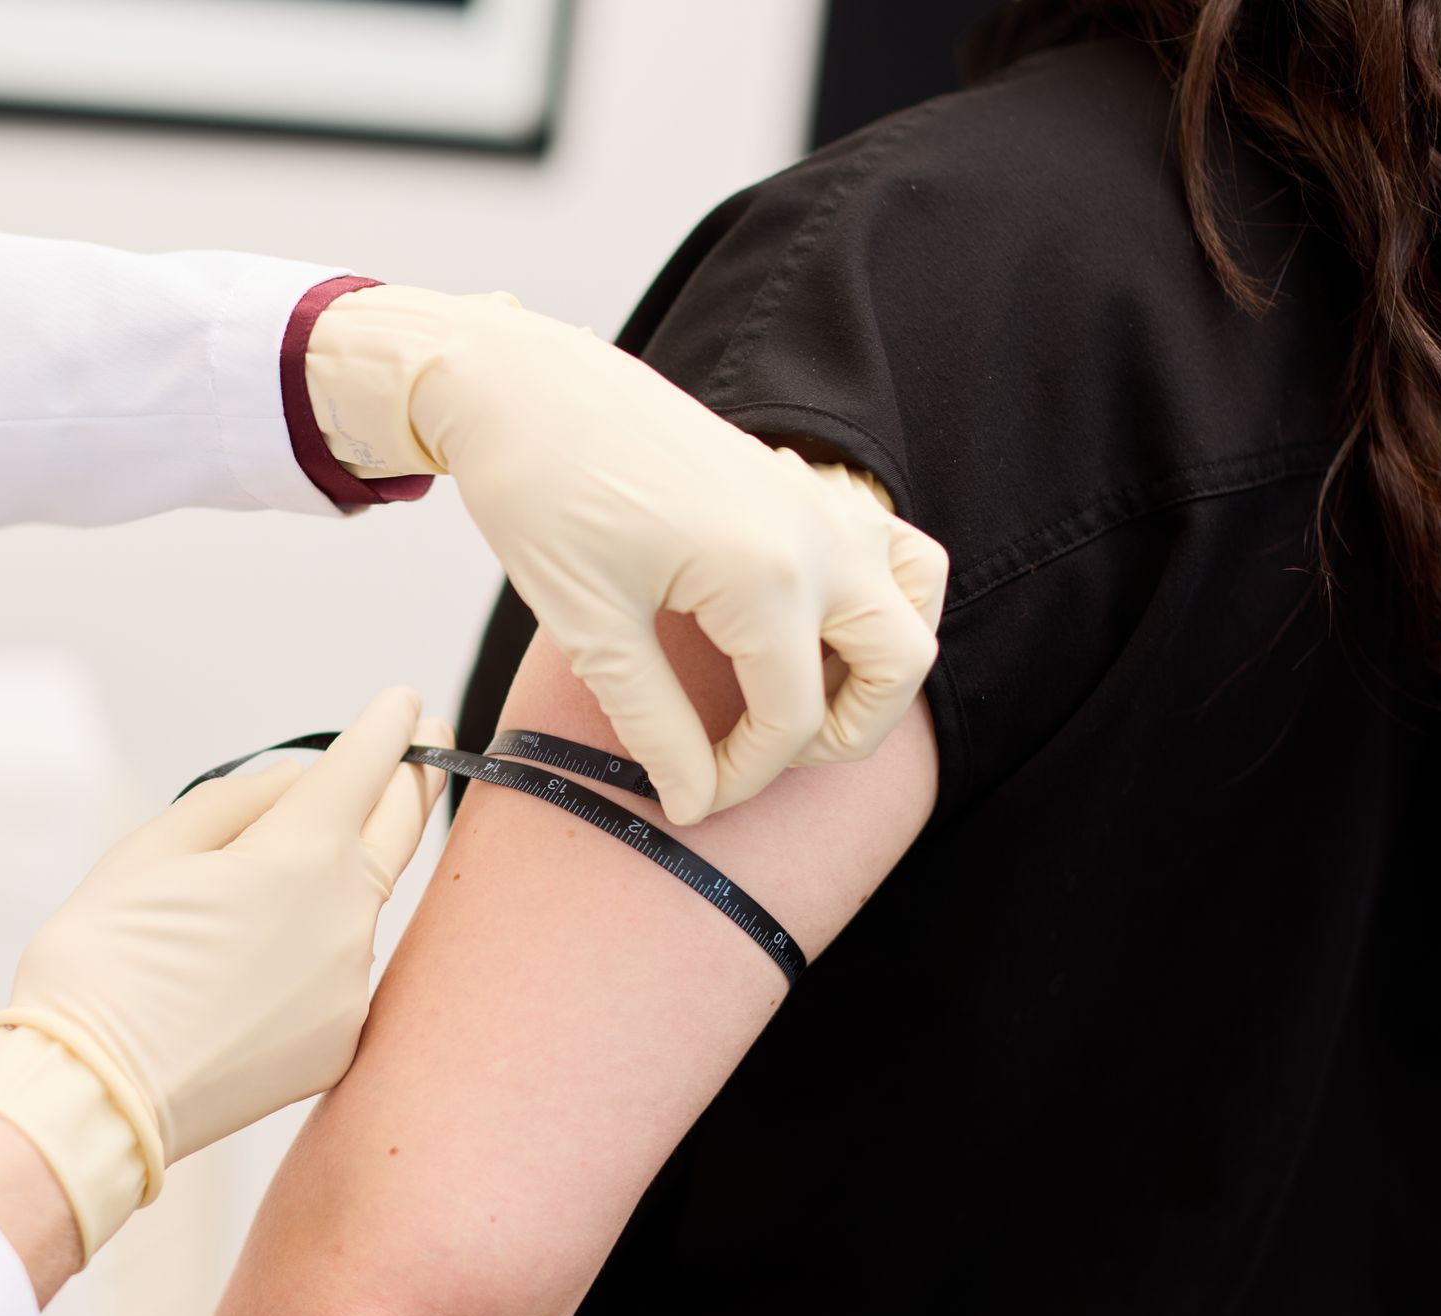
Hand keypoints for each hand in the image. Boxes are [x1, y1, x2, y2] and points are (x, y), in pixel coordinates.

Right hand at [0, 688, 448, 1258]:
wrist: (89, 1097)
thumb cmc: (101, 962)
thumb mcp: (149, 851)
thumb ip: (235, 804)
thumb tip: (296, 785)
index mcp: (300, 853)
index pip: (366, 767)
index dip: (386, 727)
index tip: (403, 703)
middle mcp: (346, 915)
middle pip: (400, 827)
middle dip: (413, 777)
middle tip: (427, 740)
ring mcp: (351, 984)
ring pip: (361, 904)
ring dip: (346, 874)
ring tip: (293, 871)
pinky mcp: (341, 1041)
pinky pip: (341, 971)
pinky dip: (320, 948)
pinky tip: (263, 962)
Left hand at [306, 286, 948, 824]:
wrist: (525, 391)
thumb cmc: (543, 496)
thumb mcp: (591, 629)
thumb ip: (654, 723)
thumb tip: (692, 798)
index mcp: (764, 575)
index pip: (794, 719)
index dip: (744, 778)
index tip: (689, 797)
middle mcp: (817, 535)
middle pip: (898, 667)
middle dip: (842, 735)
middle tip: (757, 751)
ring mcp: (822, 502)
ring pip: (915, 603)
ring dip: (878, 665)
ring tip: (794, 694)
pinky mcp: (807, 485)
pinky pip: (891, 551)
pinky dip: (877, 602)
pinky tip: (799, 628)